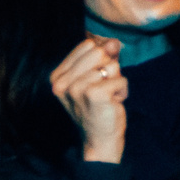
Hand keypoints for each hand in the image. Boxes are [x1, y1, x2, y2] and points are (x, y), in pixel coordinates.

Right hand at [48, 37, 128, 163]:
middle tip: (102, 88)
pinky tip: (112, 103)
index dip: (100, 57)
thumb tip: (113, 42)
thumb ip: (102, 54)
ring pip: (112, 66)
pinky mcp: (94, 95)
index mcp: (56, 76)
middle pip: (99, 51)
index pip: (87, 44)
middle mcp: (61, 82)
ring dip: (116, 81)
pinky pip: (121, 79)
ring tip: (106, 97)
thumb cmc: (98, 103)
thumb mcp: (95, 75)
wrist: (99, 137)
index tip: (95, 78)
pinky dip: (122, 90)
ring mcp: (76, 89)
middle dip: (108, 68)